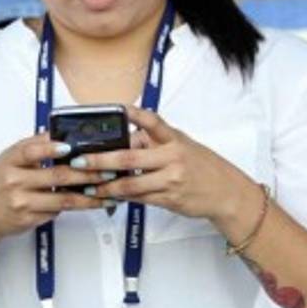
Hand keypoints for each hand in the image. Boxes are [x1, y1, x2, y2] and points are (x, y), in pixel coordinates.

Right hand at [0, 133, 111, 241]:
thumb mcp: (10, 158)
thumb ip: (34, 146)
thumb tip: (63, 134)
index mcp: (11, 160)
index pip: (31, 151)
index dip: (52, 148)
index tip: (71, 147)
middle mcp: (15, 180)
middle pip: (57, 176)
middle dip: (87, 173)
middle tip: (108, 170)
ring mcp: (22, 202)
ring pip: (63, 199)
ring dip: (90, 195)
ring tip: (109, 191)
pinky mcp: (29, 219)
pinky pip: (58, 211)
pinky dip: (78, 206)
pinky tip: (94, 202)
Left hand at [70, 105, 257, 223]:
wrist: (226, 193)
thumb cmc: (203, 168)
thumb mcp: (183, 146)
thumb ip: (157, 142)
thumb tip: (128, 139)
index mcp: (175, 140)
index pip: (153, 122)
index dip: (134, 114)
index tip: (117, 108)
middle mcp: (173, 158)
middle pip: (130, 158)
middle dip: (100, 160)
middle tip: (80, 160)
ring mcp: (171, 180)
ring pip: (131, 184)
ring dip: (106, 186)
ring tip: (88, 185)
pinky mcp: (169, 199)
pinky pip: (139, 198)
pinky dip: (122, 196)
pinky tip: (108, 195)